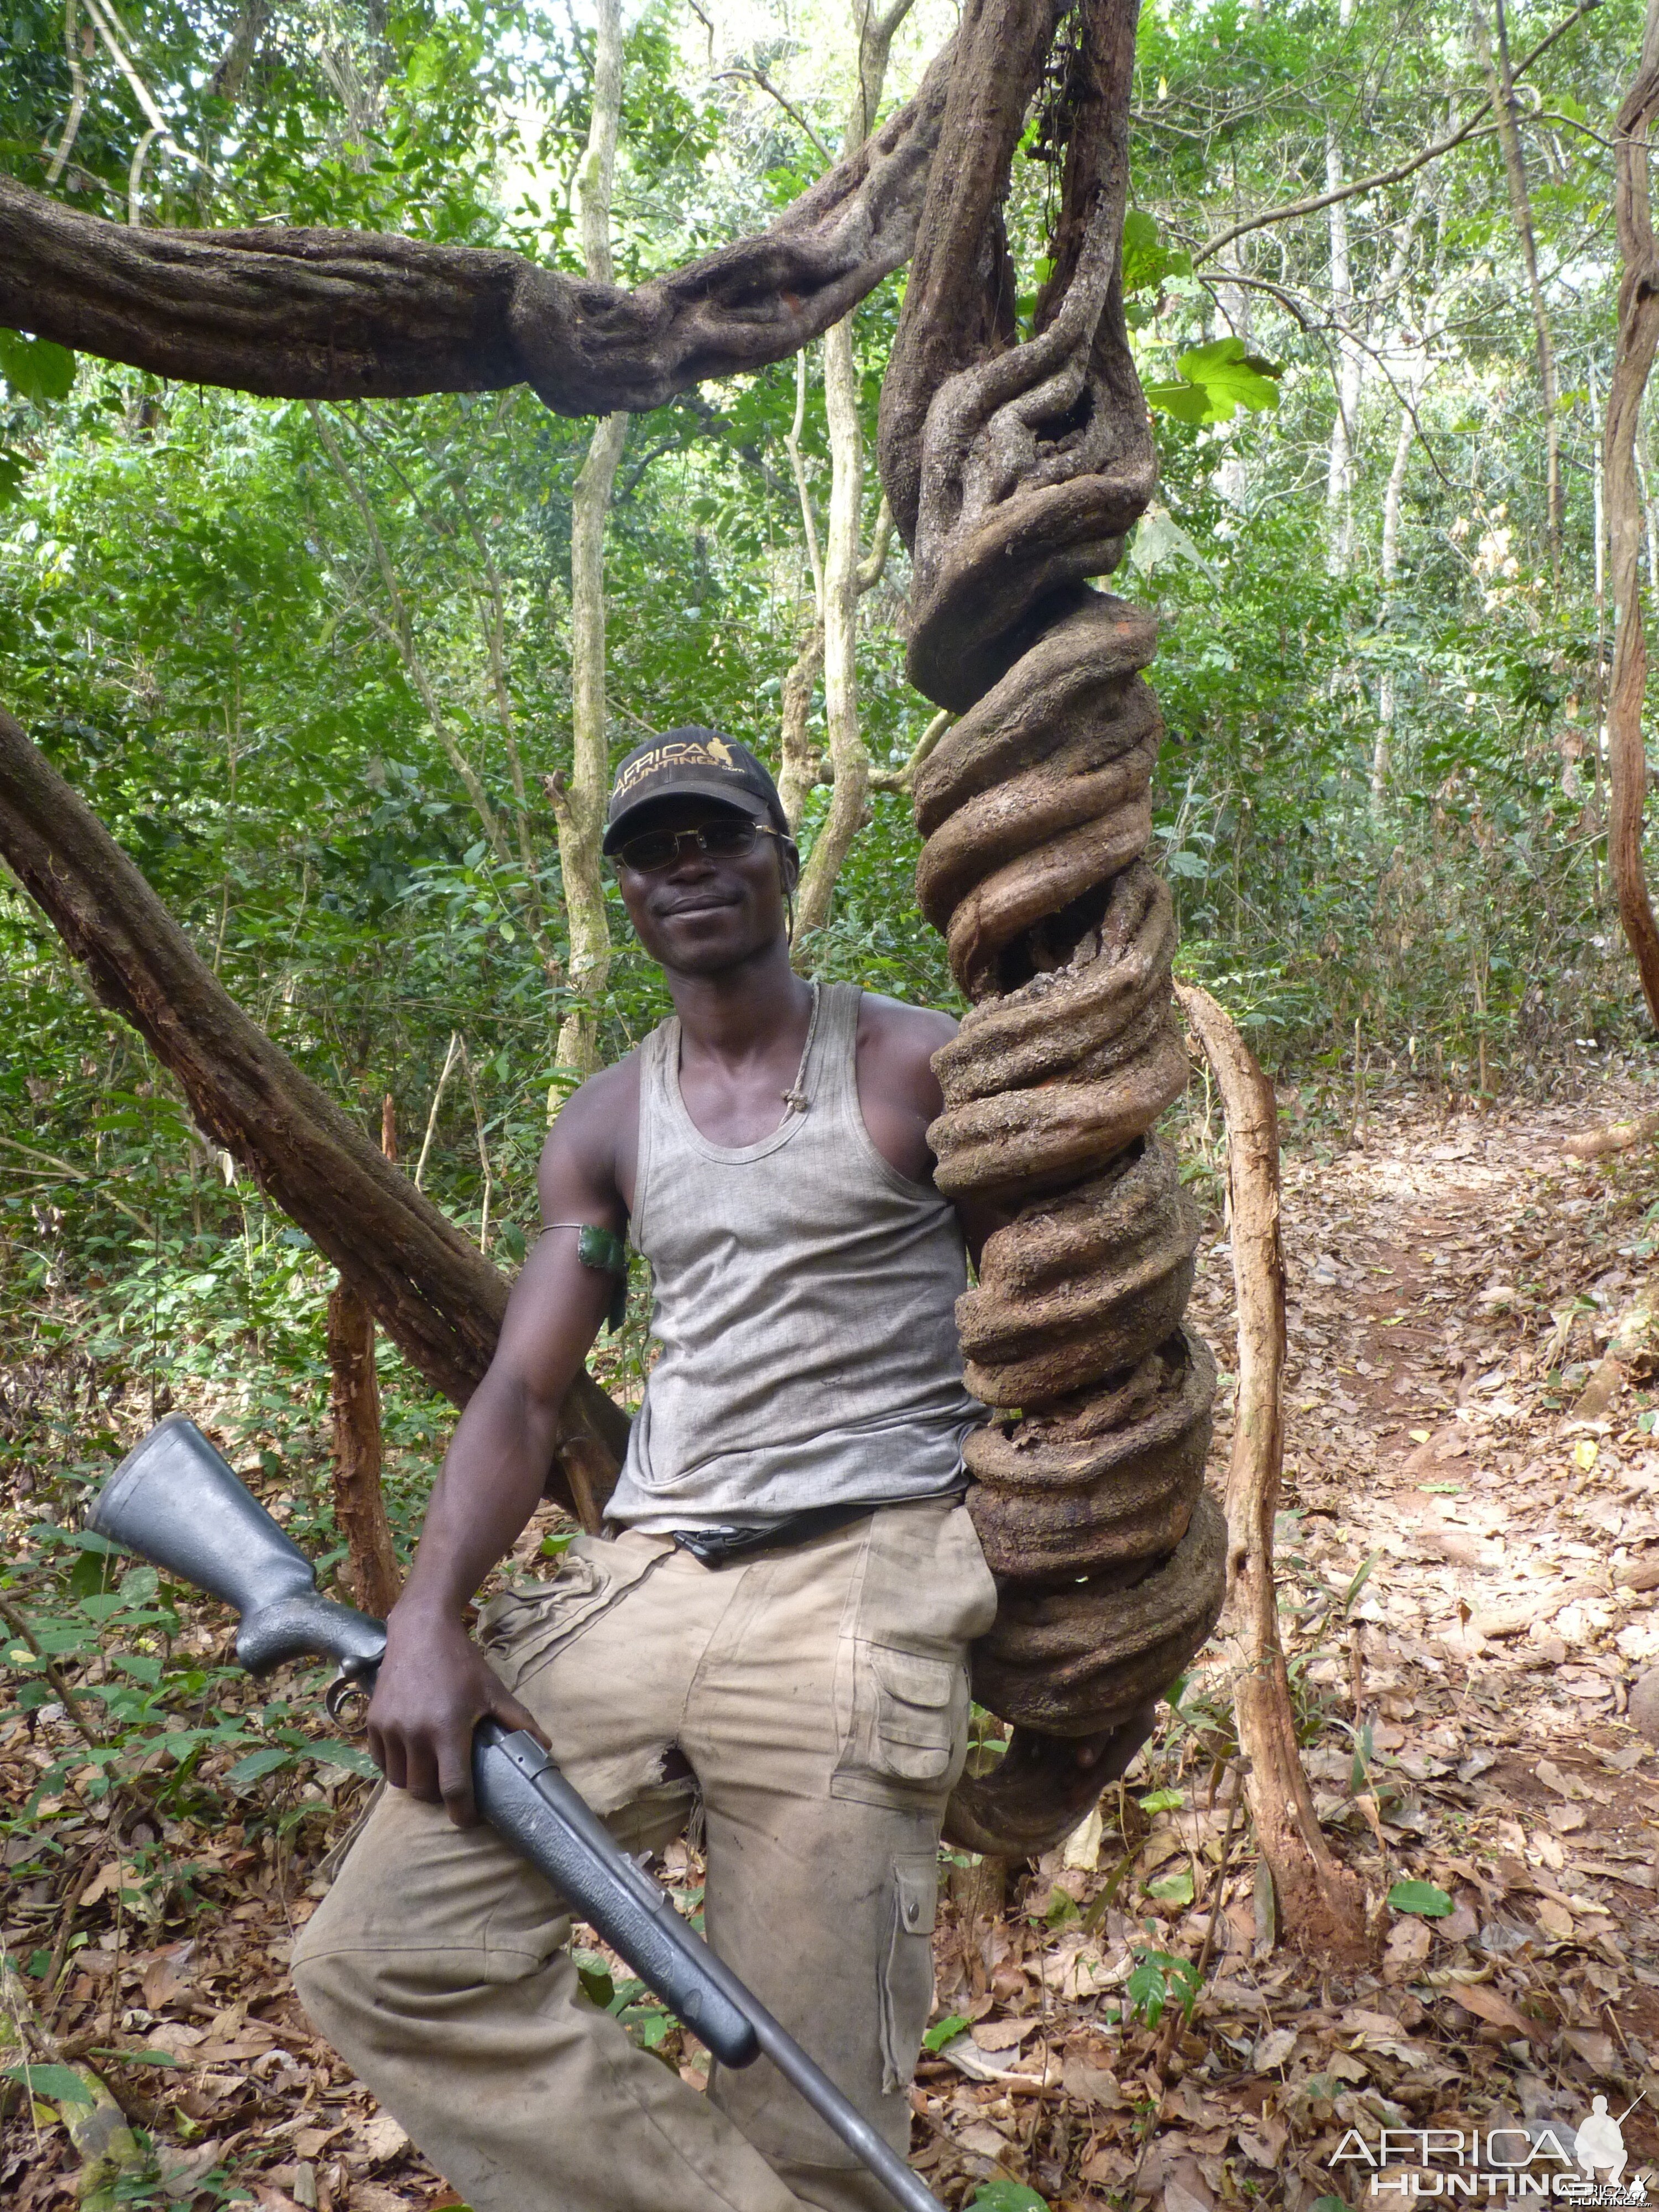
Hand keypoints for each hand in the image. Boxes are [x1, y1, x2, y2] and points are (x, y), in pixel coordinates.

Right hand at [366, 1605, 547, 1827]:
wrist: (421, 1632)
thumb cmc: (460, 1662)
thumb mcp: (492, 1690)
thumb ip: (517, 1721)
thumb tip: (545, 1747)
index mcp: (448, 1729)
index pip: (453, 1789)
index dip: (462, 1813)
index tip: (469, 1818)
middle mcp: (415, 1733)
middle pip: (424, 1790)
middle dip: (439, 1796)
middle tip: (452, 1786)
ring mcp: (391, 1729)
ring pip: (400, 1781)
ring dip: (416, 1782)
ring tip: (431, 1769)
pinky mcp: (374, 1722)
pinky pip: (382, 1762)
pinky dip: (396, 1766)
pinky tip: (411, 1754)